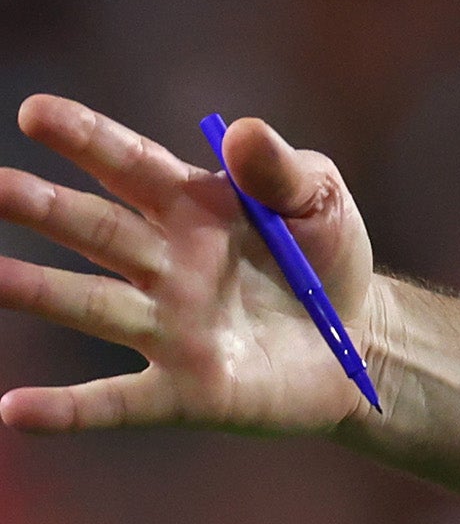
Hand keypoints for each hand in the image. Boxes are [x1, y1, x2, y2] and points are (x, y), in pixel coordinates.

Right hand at [0, 94, 385, 436]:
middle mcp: (165, 265)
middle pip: (92, 229)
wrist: (361, 343)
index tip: (36, 112)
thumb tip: (240, 131)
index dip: (86, 138)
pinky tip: (14, 411)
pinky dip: (66, 410)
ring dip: (32, 290)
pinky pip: (116, 402)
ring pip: (88, 304)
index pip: (129, 166)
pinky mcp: (185, 390)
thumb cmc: (326, 260)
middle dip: (39, 205)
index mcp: (192, 209)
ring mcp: (168, 328)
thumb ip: (283, 171)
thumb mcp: (319, 202)